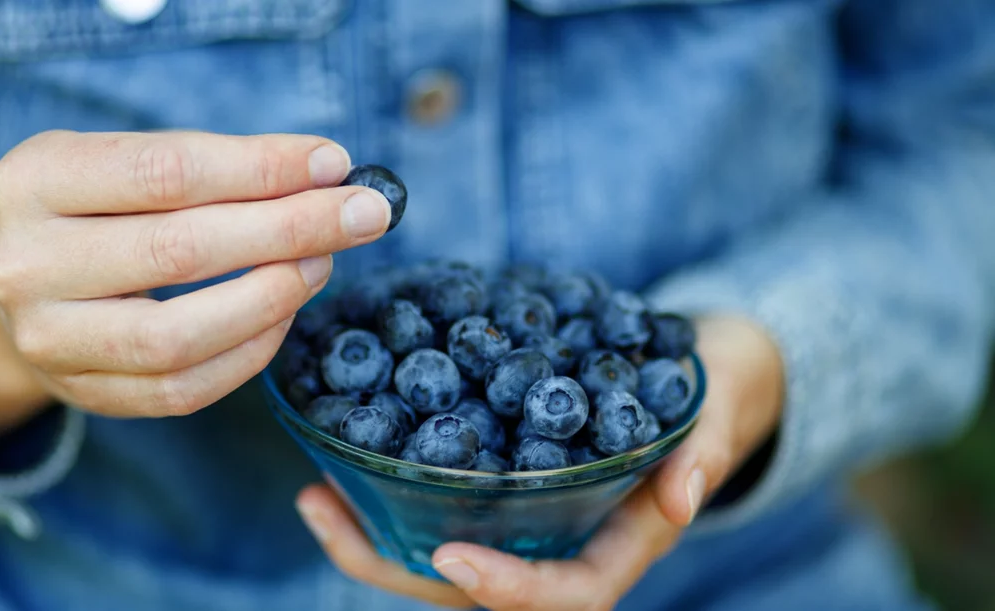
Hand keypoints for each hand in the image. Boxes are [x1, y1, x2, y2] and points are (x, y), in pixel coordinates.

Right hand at [0, 130, 390, 443]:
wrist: (26, 284)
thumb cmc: (101, 209)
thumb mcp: (132, 162)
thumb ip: (219, 167)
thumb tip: (329, 175)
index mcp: (34, 179)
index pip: (168, 171)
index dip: (262, 168)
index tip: (335, 164)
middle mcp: (25, 263)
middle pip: (180, 250)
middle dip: (290, 229)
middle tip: (363, 215)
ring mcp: (48, 339)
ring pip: (180, 334)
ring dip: (273, 297)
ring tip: (322, 263)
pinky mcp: (84, 393)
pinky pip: (185, 388)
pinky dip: (251, 351)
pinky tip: (286, 313)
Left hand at [295, 315, 784, 610]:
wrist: (694, 371)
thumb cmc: (711, 391)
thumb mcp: (717, 410)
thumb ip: (705, 449)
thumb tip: (685, 496)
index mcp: (617, 547)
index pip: (563, 596)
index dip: (507, 589)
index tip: (452, 558)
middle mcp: (561, 546)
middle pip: (474, 590)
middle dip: (398, 565)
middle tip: (327, 511)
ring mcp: (526, 522)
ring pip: (443, 555)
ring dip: (374, 534)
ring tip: (314, 493)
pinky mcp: (501, 488)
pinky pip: (439, 507)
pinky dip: (390, 491)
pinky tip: (344, 457)